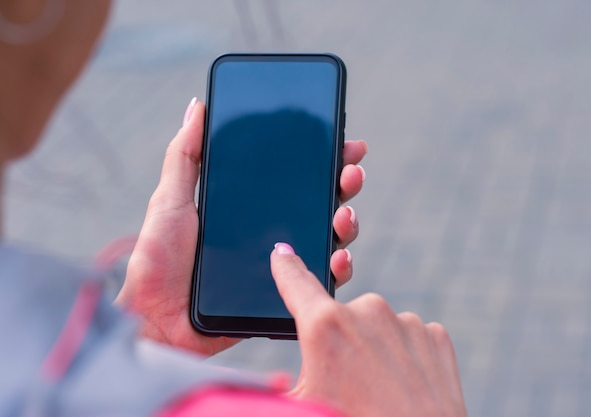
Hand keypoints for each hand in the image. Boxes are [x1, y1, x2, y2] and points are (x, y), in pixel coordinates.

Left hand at [115, 98, 367, 355]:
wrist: (156, 319)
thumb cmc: (157, 260)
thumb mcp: (169, 200)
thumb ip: (184, 156)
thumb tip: (197, 106)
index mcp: (248, 206)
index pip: (293, 176)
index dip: (321, 159)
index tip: (342, 142)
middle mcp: (269, 231)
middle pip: (319, 202)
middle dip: (343, 183)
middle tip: (351, 171)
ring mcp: (278, 261)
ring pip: (327, 237)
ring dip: (346, 222)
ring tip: (345, 214)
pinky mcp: (282, 292)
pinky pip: (318, 279)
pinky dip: (338, 267)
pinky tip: (339, 257)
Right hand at [270, 243, 466, 416]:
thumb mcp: (300, 405)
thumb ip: (278, 381)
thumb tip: (263, 381)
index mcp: (326, 327)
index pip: (296, 281)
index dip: (285, 267)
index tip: (281, 253)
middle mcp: (368, 312)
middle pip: (340, 316)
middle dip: (339, 342)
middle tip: (347, 383)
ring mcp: (406, 322)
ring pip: (377, 328)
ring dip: (373, 351)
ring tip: (379, 391)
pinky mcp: (434, 335)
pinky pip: (408, 338)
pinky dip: (404, 357)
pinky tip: (404, 387)